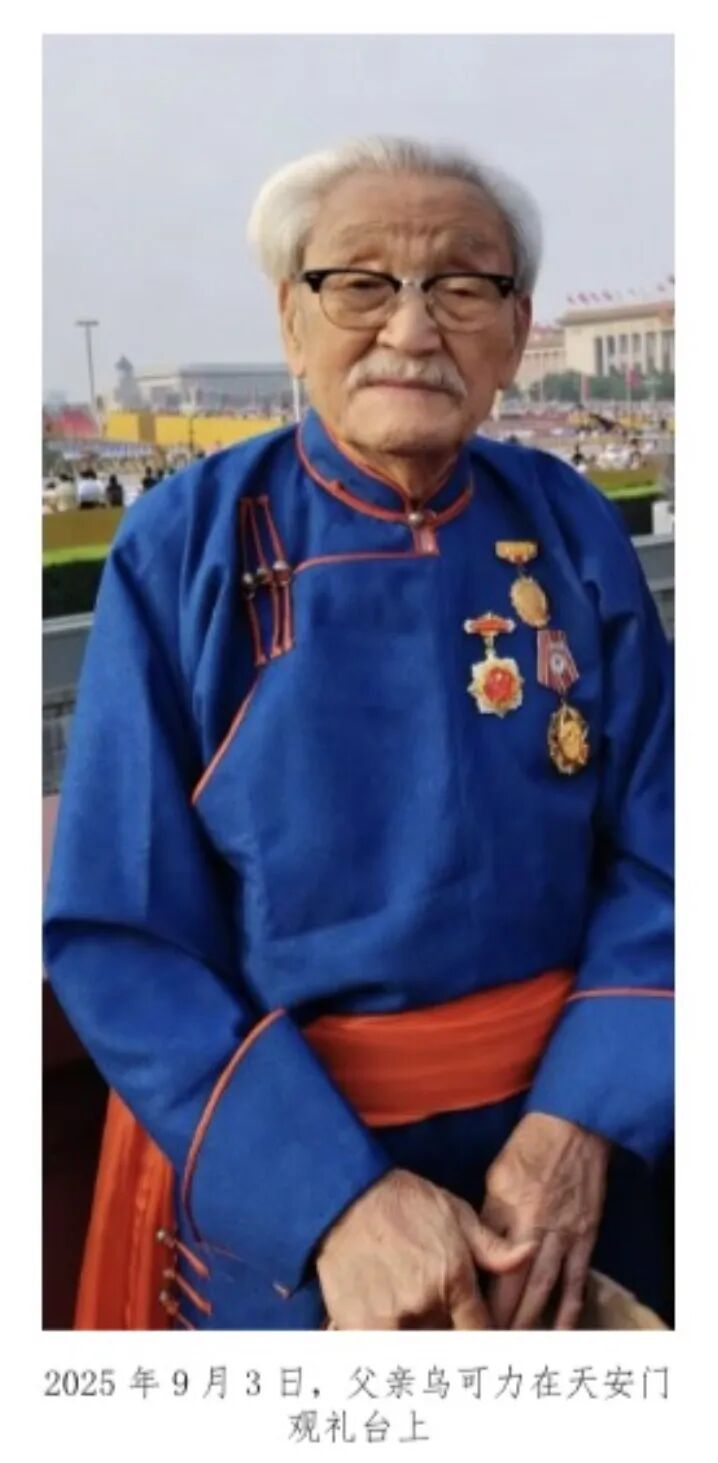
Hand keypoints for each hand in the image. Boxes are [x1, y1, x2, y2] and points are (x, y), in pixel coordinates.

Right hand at [316, 1168, 535, 1329]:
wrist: (347, 1196)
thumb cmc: (404, 1202)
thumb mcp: (456, 1215)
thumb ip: (493, 1247)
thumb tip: (530, 1252)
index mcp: (454, 1279)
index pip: (482, 1334)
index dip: (487, 1341)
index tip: (484, 1340)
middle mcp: (425, 1305)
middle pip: (450, 1347)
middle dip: (451, 1338)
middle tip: (443, 1324)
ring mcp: (391, 1319)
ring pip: (418, 1351)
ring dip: (420, 1341)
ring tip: (414, 1321)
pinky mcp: (360, 1326)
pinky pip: (382, 1354)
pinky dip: (389, 1345)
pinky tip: (389, 1327)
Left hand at [481, 1113, 609, 1329]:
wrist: (572, 1129)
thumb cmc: (528, 1150)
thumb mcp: (496, 1179)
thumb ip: (488, 1219)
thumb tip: (477, 1253)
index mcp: (507, 1213)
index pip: (489, 1267)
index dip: (478, 1297)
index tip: (465, 1320)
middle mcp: (534, 1230)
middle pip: (515, 1287)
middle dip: (501, 1321)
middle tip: (487, 1347)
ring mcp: (563, 1236)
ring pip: (544, 1290)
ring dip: (530, 1322)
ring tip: (517, 1347)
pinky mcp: (585, 1237)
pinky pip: (576, 1280)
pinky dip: (568, 1309)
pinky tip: (558, 1330)